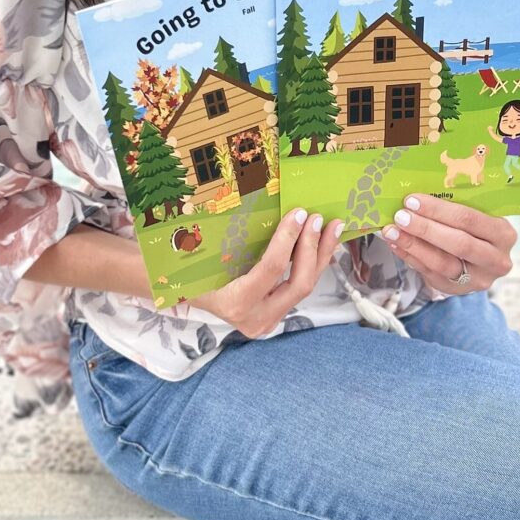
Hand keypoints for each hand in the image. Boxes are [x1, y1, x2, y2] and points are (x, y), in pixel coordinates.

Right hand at [186, 208, 346, 337]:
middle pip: (298, 283)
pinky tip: (322, 245)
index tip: (299, 214)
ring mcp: (268, 319)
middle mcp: (256, 318)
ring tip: (333, 228)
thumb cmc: (191, 273)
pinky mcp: (276, 314)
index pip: (271, 269)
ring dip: (320, 256)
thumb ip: (229, 239)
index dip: (288, 239)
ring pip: (304, 287)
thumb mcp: (205, 257)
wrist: (186, 299)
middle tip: (318, 219)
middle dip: (313, 248)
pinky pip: (299, 288)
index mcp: (235, 303)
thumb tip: (254, 200)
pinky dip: (312, 264)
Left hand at [381, 193, 515, 295]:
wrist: (479, 260)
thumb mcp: (477, 215)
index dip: (439, 210)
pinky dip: (410, 257)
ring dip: (413, 245)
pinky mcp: (458, 290)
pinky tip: (396, 244)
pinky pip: (430, 273)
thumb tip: (417, 197)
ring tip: (392, 231)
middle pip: (458, 243)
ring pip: (443, 263)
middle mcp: (497, 260)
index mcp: (504, 233)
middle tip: (401, 216)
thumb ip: (457, 207)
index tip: (412, 200)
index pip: (470, 219)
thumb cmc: (475, 229)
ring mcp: (478, 278)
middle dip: (425, 228)